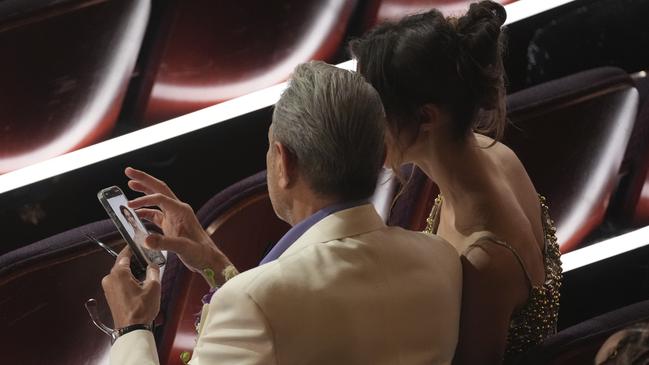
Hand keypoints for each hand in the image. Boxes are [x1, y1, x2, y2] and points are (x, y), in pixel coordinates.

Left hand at [101, 247, 159, 328]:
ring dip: (132, 271)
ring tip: (146, 272)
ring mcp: (108, 287)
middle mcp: (109, 278)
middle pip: (123, 263)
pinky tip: (139, 283)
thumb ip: (153, 270)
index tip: (141, 243)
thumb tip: (153, 264)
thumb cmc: (142, 308)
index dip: (134, 247)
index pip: (125, 253)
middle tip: (148, 259)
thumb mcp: (153, 286)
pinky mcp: (110, 295)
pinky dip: (128, 280)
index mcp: (118, 273)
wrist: (132, 328)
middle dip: (135, 261)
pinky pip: (119, 282)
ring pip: (121, 273)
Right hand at [125, 167, 231, 284]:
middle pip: (159, 189)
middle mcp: (178, 210)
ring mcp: (174, 217)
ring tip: (130, 184)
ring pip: (157, 200)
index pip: (160, 197)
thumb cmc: (200, 253)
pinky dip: (145, 212)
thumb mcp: (183, 248)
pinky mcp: (171, 225)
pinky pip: (155, 214)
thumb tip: (145, 239)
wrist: (208, 261)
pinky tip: (135, 213)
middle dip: (144, 179)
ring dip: (143, 192)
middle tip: (128, 171)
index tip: (130, 205)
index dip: (144, 199)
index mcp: (182, 210)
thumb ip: (164, 243)